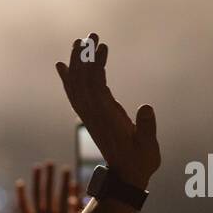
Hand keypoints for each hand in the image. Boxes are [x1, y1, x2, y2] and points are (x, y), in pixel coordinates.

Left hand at [56, 33, 159, 189]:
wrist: (125, 177)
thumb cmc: (140, 161)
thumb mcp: (149, 148)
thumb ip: (147, 128)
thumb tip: (147, 107)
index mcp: (107, 117)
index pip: (95, 86)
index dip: (95, 65)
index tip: (101, 46)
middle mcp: (93, 114)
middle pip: (82, 81)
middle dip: (84, 57)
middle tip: (90, 35)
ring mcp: (89, 116)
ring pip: (76, 86)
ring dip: (76, 64)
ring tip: (79, 42)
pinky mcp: (90, 117)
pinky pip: (74, 94)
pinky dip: (68, 78)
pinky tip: (63, 65)